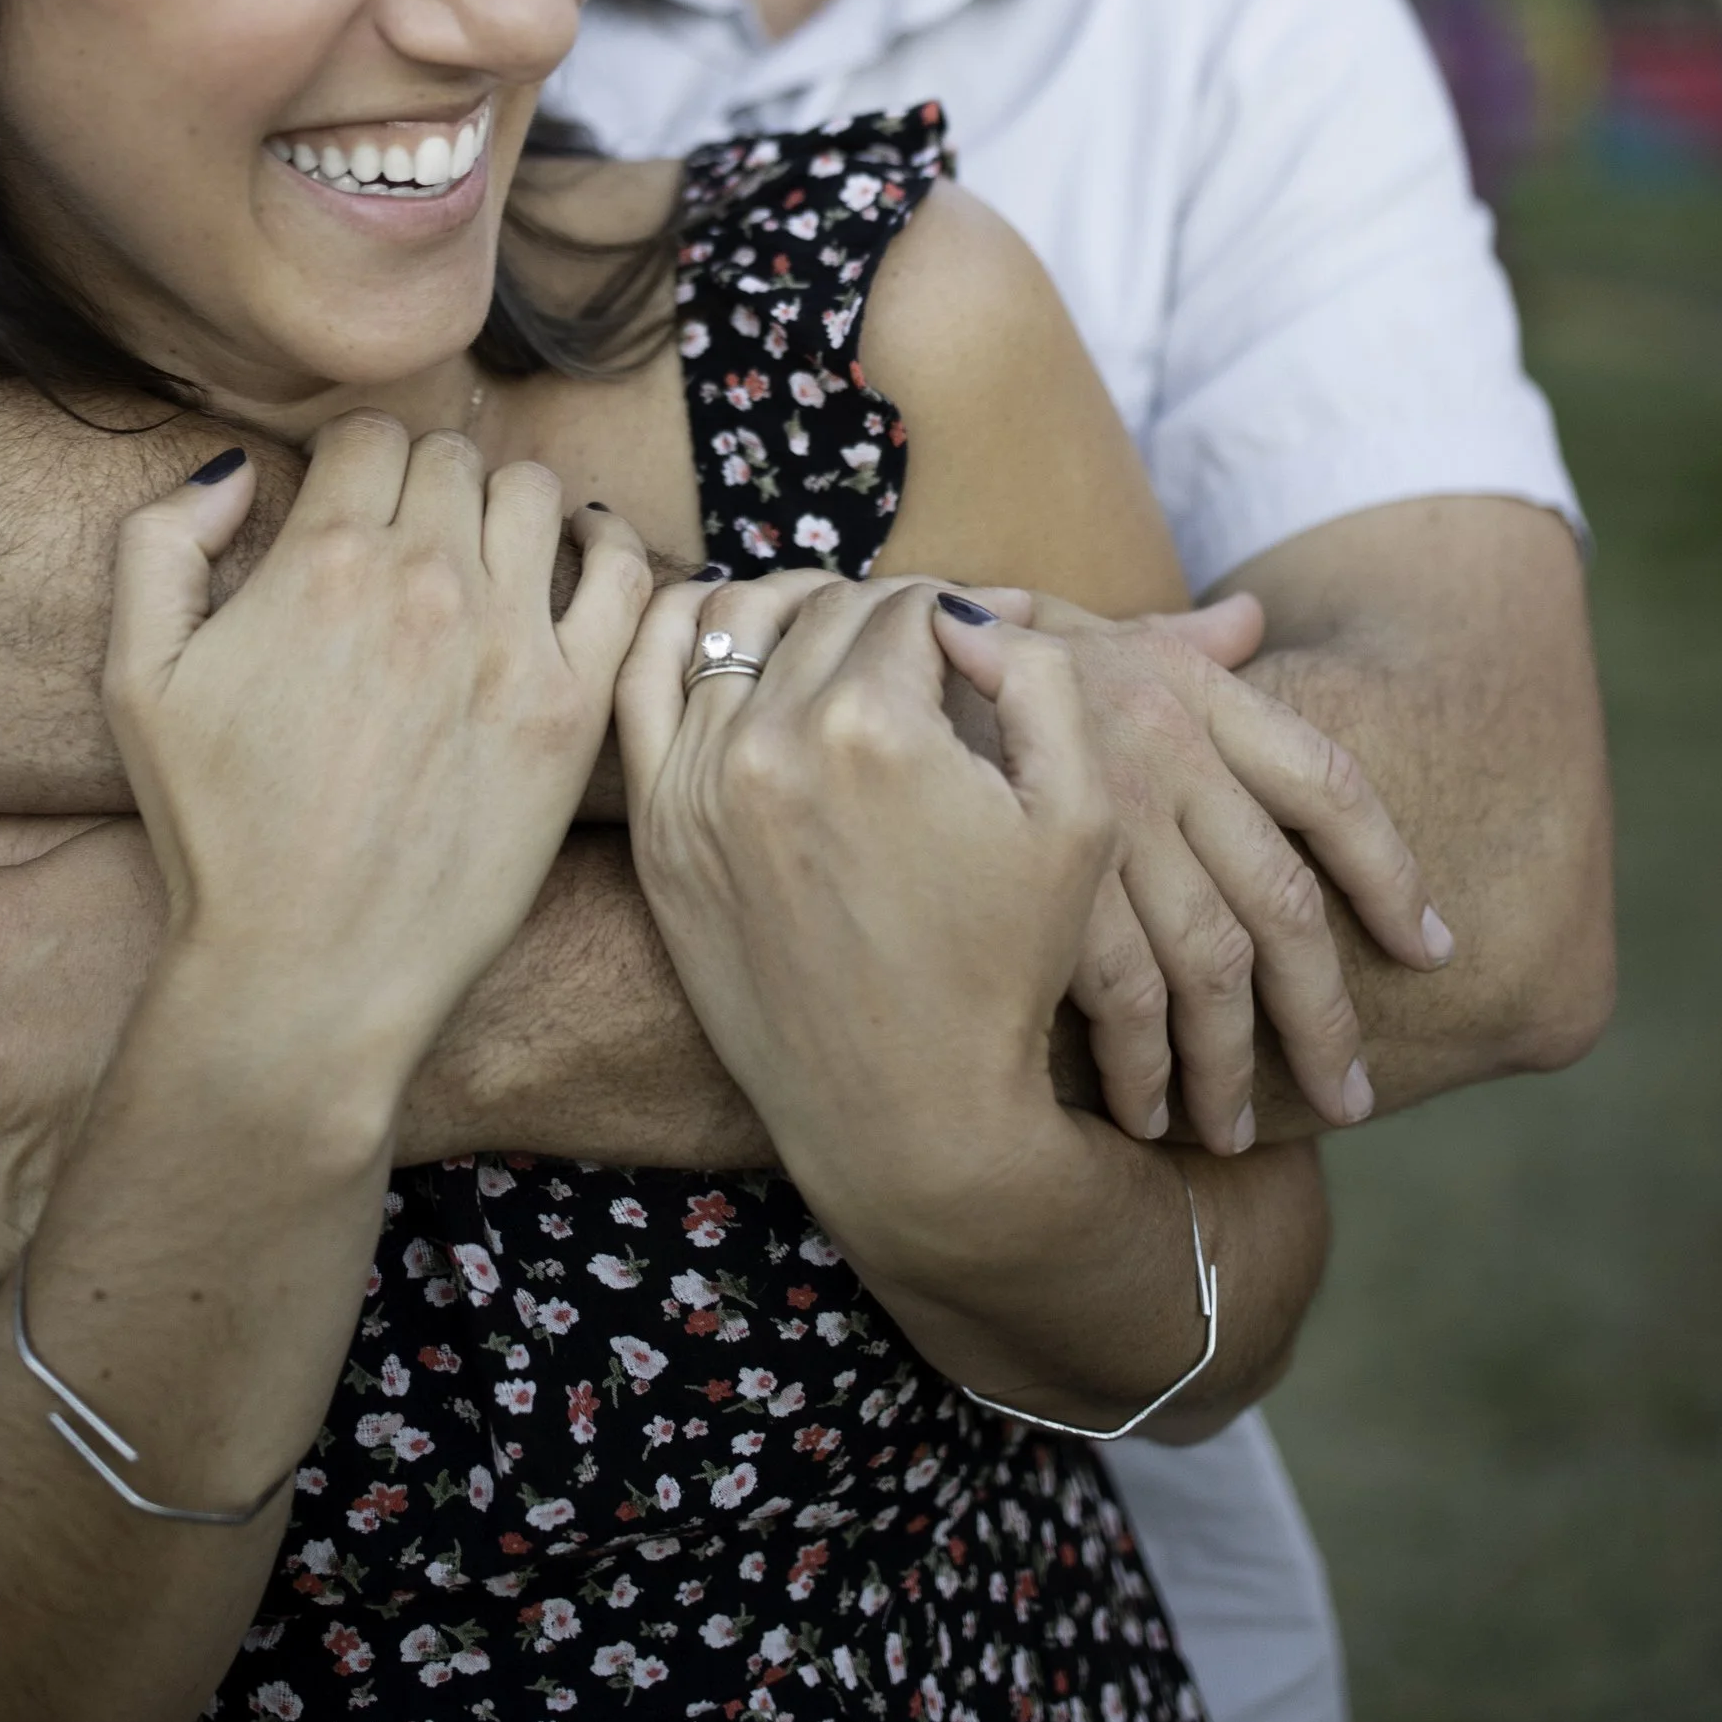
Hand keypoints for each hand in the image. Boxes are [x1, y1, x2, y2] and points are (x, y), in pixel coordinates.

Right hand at [107, 418, 648, 1109]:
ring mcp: (510, 639)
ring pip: (534, 493)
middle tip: (410, 541)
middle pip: (450, 457)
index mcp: (323, 559)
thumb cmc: (216, 834)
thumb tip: (234, 466)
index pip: (367, 434)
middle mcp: (425, 580)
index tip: (351, 505)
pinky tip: (579, 554)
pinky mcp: (573, 705)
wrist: (306, 970)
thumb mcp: (137, 680)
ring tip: (483, 554)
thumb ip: (160, 544)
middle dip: (425, 482)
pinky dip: (604, 543)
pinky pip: (621, 573)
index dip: (355, 461)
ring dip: (505, 506)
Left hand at [614, 569, 1113, 1250]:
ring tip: (842, 635)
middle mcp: (767, 743)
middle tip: (928, 646)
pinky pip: (642, 681)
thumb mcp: (1079, 816)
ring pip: (734, 623)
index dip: (964, 616)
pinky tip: (731, 635)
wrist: (907, 1114)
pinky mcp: (655, 829)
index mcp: (871, 729)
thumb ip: (1040, 677)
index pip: (913, 607)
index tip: (988, 643)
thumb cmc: (1005, 968)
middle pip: (828, 611)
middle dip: (888, 615)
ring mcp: (696, 786)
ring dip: (795, 609)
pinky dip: (682, 633)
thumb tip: (966, 612)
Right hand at [1001, 590, 1451, 1153]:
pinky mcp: (1042, 878)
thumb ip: (1172, 642)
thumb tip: (1253, 623)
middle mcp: (1165, 749)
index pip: (1331, 788)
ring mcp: (1106, 814)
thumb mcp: (1077, 630)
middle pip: (1282, 905)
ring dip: (1232, 1067)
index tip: (1434, 952)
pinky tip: (1148, 1112)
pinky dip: (1146, 1068)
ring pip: (1212, 968)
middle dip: (1324, 1019)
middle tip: (1353, 1099)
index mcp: (1189, 691)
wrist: (850, 663)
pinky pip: (1125, 998)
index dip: (1393, 878)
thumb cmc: (967, 655)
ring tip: (1237, 1135)